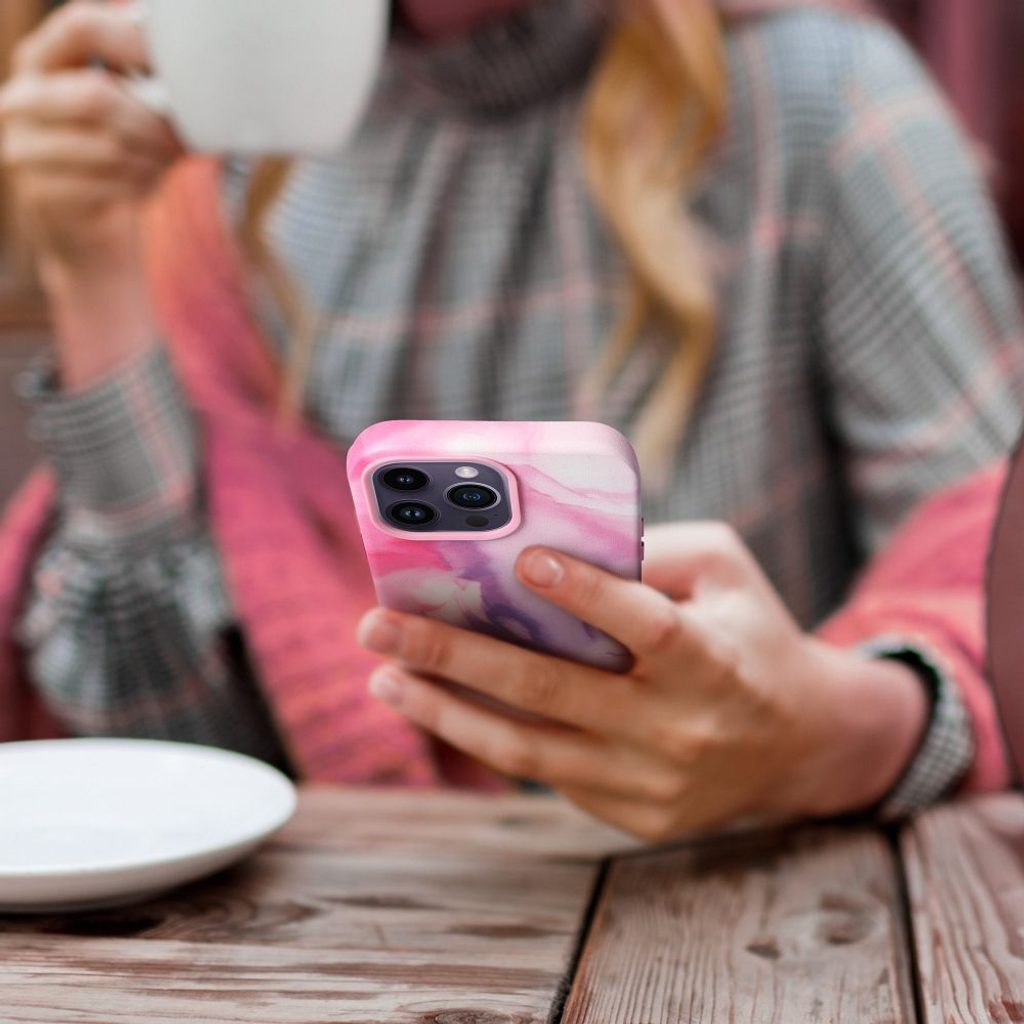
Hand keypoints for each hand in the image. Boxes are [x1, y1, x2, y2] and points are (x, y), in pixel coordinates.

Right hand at [0, 2, 181, 273]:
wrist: (89, 233)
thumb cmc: (116, 161)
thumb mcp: (126, 111)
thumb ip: (140, 82)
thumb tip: (187, 72)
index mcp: (38, 64)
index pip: (79, 30)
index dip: (130, 45)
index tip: (174, 76)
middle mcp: (18, 102)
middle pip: (96, 97)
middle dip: (150, 123)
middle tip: (180, 139)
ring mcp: (22, 150)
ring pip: (108, 147)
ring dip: (151, 160)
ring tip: (167, 163)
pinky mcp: (39, 194)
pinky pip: (106, 185)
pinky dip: (139, 186)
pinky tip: (148, 185)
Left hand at [357, 523, 928, 841]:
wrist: (800, 744)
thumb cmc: (750, 637)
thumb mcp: (727, 573)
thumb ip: (654, 552)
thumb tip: (552, 538)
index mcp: (714, 659)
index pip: (648, 627)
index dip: (587, 594)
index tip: (522, 559)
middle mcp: (680, 727)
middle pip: (552, 690)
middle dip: (454, 653)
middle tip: (378, 623)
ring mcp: (653, 782)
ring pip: (528, 749)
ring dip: (444, 711)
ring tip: (383, 677)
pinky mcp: (634, 816)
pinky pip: (548, 773)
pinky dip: (487, 737)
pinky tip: (441, 704)